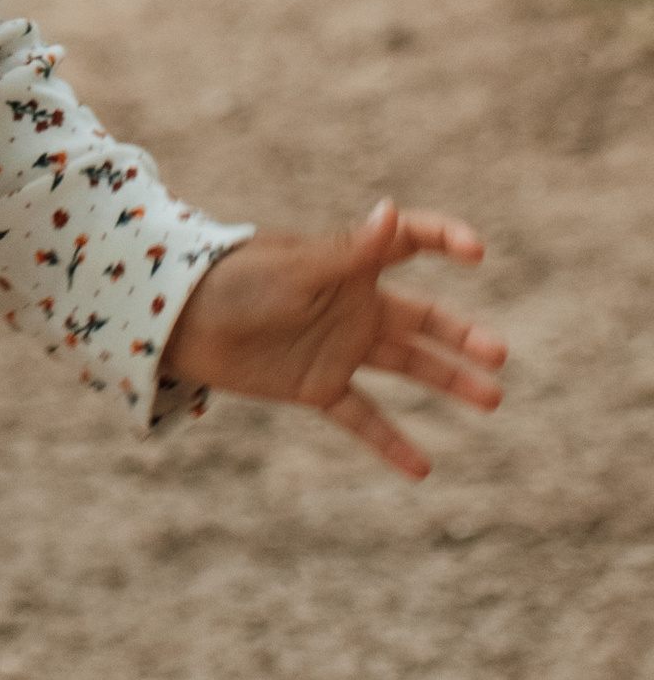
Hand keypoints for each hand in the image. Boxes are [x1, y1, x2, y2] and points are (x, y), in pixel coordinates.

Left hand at [159, 199, 507, 478]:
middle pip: (422, 318)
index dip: (443, 238)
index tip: (475, 251)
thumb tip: (394, 210)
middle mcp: (352, 305)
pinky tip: (424, 469)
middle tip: (500, 355)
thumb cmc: (235, 280)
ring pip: (408, 366)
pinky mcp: (317, 385)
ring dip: (449, 381)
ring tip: (493, 399)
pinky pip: (364, 417)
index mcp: (349, 263)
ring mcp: (338, 346)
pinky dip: (392, 443)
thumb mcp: (298, 267)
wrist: (178, 321)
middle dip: (462, 336)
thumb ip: (350, 251)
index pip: (408, 242)